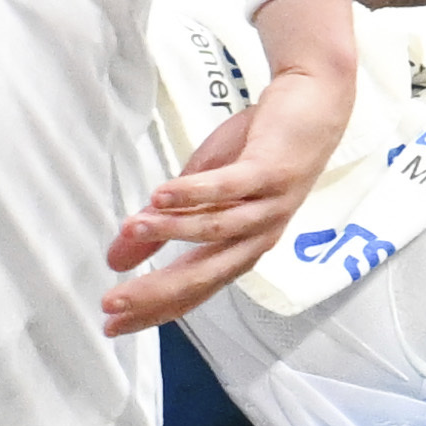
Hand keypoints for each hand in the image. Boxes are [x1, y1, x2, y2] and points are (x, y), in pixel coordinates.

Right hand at [101, 0, 356, 333]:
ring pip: (217, 229)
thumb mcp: (198, 191)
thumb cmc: (256, 150)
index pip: (192, 290)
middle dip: (156, 291)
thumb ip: (161, 227)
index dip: (153, 309)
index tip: (112, 324)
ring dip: (171, 231)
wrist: (313, 101)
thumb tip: (116, 259)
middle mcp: (257, 236)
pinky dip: (196, 192)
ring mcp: (269, 206)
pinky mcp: (272, 171)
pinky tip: (162, 195)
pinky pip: (231, 187)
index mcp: (239, 248)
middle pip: (204, 275)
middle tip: (113, 301)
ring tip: (130, 230)